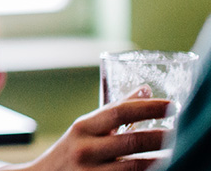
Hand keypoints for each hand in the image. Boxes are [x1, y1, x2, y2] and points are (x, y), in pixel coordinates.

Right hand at [6, 87, 171, 170]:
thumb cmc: (70, 151)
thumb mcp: (85, 129)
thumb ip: (113, 112)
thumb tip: (145, 90)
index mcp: (83, 128)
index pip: (119, 112)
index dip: (148, 107)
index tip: (171, 105)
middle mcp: (86, 150)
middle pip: (132, 141)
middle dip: (162, 137)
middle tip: (182, 131)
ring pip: (136, 166)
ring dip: (160, 159)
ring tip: (178, 152)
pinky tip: (160, 167)